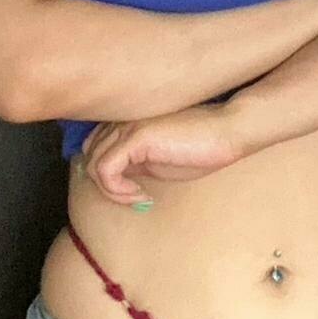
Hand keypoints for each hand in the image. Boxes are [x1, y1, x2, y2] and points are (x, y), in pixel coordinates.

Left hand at [79, 103, 248, 205]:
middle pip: (89, 156)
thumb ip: (135, 163)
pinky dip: (116, 190)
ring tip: (139, 198)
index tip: (133, 193)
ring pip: (93, 164)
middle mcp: (122, 120)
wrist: (228, 130)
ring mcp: (127, 126)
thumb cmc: (201, 147)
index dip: (107, 176)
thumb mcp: (159, 161)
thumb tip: (115, 181)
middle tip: (135, 198)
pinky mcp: (136, 136)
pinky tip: (139, 195)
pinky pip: (105, 170)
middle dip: (107, 185)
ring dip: (113, 191)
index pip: (94, 149)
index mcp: (127, 122)